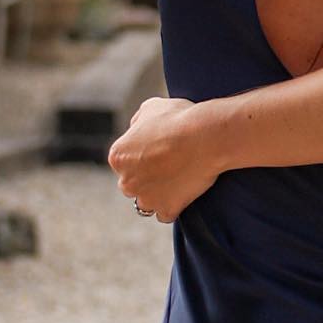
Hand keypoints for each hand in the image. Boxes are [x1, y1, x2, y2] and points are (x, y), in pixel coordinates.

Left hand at [108, 98, 225, 222]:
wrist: (204, 137)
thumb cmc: (179, 119)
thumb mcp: (151, 108)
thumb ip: (138, 122)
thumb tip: (136, 130)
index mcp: (117, 156)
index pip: (124, 162)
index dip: (142, 156)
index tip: (160, 151)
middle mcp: (126, 181)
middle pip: (133, 184)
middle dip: (147, 178)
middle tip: (170, 166)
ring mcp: (146, 198)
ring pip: (146, 203)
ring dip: (157, 195)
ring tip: (177, 181)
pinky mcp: (167, 209)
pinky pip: (166, 214)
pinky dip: (174, 206)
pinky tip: (184, 192)